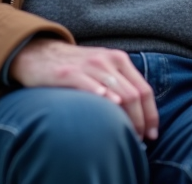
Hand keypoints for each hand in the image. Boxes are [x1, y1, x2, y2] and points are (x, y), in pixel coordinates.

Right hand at [10, 38, 158, 139]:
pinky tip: (105, 108)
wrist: (39, 52)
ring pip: (116, 92)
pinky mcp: (68, 73)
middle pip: (133, 95)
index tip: (152, 134)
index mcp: (120, 60)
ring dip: (123, 118)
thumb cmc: (75, 66)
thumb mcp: (102, 68)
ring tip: (124, 136)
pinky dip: (100, 96)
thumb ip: (120, 85)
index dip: (151, 114)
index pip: (144, 89)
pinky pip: (88, 84)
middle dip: (139, 121)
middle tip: (137, 140)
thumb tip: (138, 116)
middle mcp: (108, 61)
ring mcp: (89, 65)